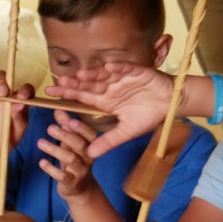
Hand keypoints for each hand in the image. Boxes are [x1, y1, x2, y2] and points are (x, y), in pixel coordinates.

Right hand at [0, 71, 31, 154]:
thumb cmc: (8, 135)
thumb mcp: (18, 128)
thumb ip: (19, 116)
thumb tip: (20, 103)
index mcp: (19, 98)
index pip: (24, 87)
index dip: (24, 89)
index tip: (22, 97)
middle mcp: (4, 92)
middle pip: (3, 77)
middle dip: (2, 82)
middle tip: (2, 92)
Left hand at [37, 110, 97, 198]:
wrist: (80, 188)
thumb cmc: (75, 160)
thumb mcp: (72, 143)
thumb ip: (66, 127)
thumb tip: (58, 110)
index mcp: (91, 146)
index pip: (91, 135)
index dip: (81, 128)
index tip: (69, 120)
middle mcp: (89, 158)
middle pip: (80, 145)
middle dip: (65, 135)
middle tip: (49, 128)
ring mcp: (81, 171)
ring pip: (71, 159)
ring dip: (55, 150)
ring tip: (40, 142)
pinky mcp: (72, 182)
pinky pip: (63, 176)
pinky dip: (51, 169)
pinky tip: (41, 162)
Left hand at [45, 62, 173, 157]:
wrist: (171, 103)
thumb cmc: (150, 115)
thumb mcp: (127, 132)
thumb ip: (109, 141)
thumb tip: (89, 155)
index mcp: (107, 100)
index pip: (84, 96)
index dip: (69, 94)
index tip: (51, 94)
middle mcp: (111, 87)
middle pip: (90, 84)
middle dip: (75, 83)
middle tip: (59, 82)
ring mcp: (123, 78)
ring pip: (104, 75)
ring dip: (94, 74)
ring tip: (81, 75)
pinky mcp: (137, 72)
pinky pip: (126, 68)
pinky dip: (119, 67)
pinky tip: (109, 66)